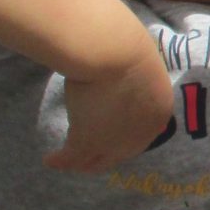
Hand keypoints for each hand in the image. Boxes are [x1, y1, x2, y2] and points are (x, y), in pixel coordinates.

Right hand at [46, 24, 173, 173]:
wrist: (114, 52)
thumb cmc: (126, 48)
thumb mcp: (139, 69)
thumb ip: (134, 84)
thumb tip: (122, 77)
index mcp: (159, 114)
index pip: (141, 135)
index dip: (123, 139)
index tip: (110, 137)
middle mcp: (141, 136)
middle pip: (119, 154)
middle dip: (102, 156)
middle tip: (86, 157)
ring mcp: (114, 142)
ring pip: (94, 160)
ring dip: (79, 161)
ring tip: (64, 161)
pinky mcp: (88, 142)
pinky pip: (72, 157)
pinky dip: (60, 160)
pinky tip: (50, 159)